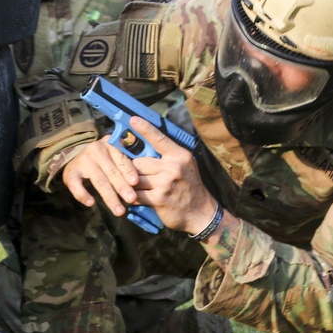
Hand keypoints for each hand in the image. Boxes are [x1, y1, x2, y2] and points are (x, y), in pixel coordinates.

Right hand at [61, 137, 140, 214]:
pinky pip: (76, 185)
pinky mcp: (70, 172)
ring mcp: (82, 160)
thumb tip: (141, 181)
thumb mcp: (116, 156)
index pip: (121, 159)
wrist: (79, 159)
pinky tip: (90, 203)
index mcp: (110, 144)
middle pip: (111, 172)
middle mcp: (95, 150)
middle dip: (122, 187)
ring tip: (119, 211)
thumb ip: (127, 163)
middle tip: (131, 200)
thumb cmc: (105, 160)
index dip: (128, 171)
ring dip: (110, 197)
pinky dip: (82, 195)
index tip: (135, 183)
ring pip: (98, 181)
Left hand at [125, 117, 219, 233]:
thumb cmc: (190, 187)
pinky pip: (136, 194)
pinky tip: (137, 198)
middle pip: (139, 162)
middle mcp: (173, 167)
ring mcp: (166, 183)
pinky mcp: (159, 199)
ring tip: (134, 187)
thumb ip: (168, 157)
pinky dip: (134, 197)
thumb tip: (145, 147)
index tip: (132, 119)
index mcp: (180, 156)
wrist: (201, 213)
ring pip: (135, 178)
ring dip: (131, 184)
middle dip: (132, 169)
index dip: (144, 128)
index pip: (159, 138)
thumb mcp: (185, 166)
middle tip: (131, 174)